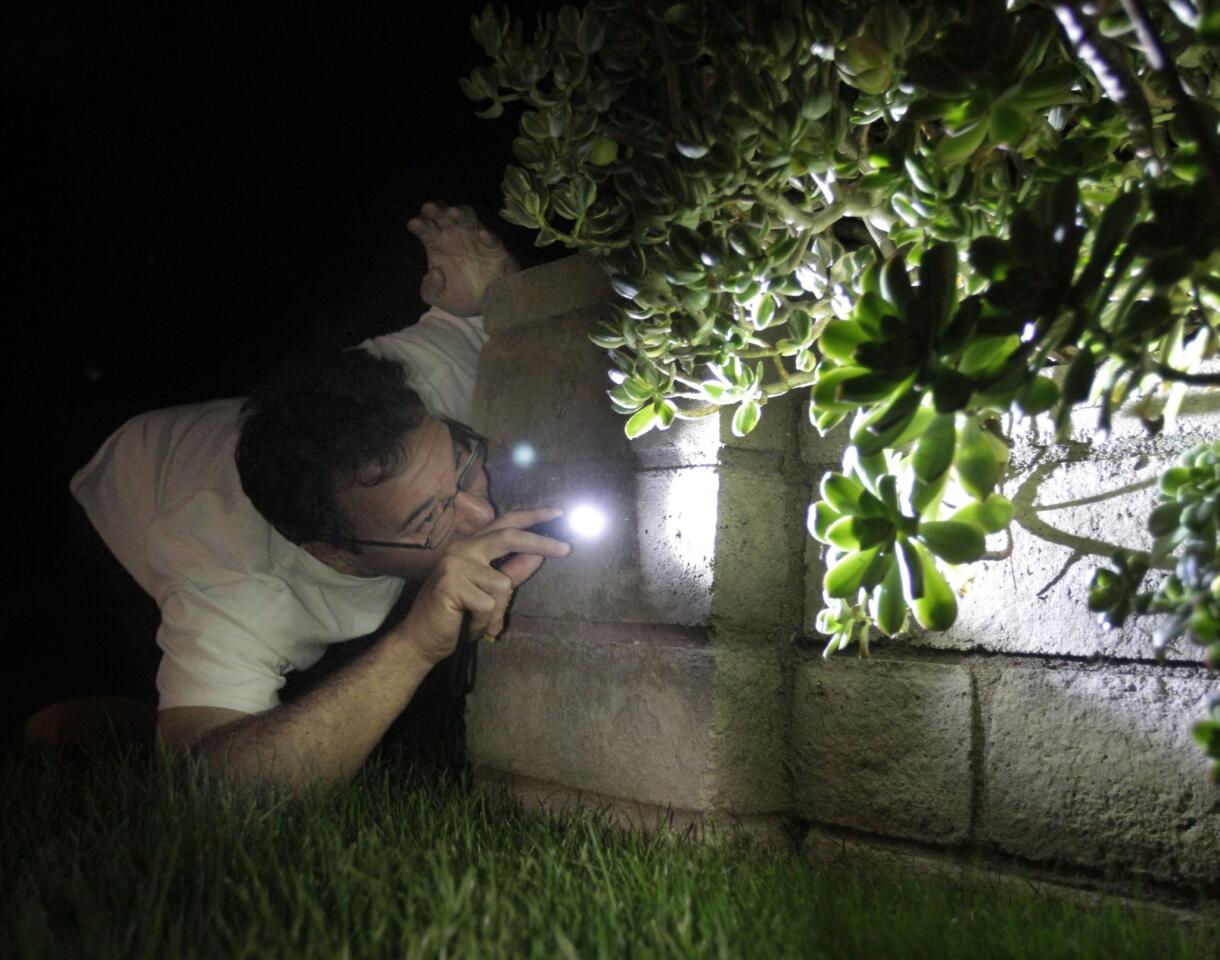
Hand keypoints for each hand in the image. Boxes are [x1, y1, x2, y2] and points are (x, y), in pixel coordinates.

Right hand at [394, 507, 569, 664]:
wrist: (422, 640)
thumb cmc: (457, 616)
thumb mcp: (490, 592)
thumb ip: (513, 572)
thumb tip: (539, 556)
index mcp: (472, 547)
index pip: (505, 524)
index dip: (532, 517)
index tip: (558, 513)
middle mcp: (463, 549)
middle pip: (509, 537)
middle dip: (541, 543)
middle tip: (567, 549)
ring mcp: (455, 564)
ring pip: (503, 584)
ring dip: (498, 612)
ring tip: (480, 621)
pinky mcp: (451, 583)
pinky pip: (489, 605)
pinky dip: (485, 622)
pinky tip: (470, 625)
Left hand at [408, 201, 518, 317]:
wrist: (484, 307)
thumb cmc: (459, 296)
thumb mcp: (437, 297)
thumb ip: (430, 288)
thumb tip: (434, 272)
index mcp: (437, 244)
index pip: (427, 228)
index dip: (420, 223)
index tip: (413, 224)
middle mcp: (455, 236)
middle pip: (444, 216)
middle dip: (436, 210)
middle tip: (429, 208)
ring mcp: (475, 239)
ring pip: (468, 218)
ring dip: (461, 213)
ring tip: (453, 213)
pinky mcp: (495, 249)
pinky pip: (493, 240)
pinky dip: (488, 237)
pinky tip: (482, 236)